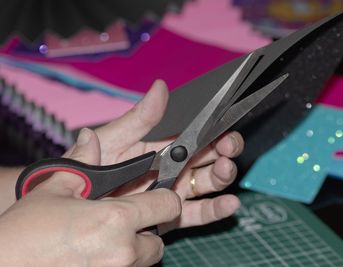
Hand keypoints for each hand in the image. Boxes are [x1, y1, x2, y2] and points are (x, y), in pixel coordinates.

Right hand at [0, 132, 181, 266]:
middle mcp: (123, 249)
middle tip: (125, 220)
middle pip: (160, 237)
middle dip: (148, 227)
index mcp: (116, 218)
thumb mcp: (54, 189)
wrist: (4, 266)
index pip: (169, 204)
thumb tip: (90, 138)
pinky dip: (121, 262)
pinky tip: (98, 253)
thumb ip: (82, 162)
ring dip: (135, 247)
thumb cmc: (24, 233)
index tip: (157, 194)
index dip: (166, 197)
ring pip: (146, 257)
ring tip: (108, 238)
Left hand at [65, 80, 243, 232]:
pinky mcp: (170, 216)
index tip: (224, 128)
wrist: (73, 203)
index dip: (212, 131)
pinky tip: (229, 203)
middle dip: (223, 151)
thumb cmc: (87, 164)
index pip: (194, 136)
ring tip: (224, 171)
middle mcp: (171, 168)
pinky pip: (197, 213)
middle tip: (228, 148)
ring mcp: (172, 192)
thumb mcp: (113, 138)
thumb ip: (139, 118)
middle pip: (207, 158)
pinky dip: (215, 210)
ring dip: (221, 176)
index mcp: (161, 146)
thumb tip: (159, 87)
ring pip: (206, 184)